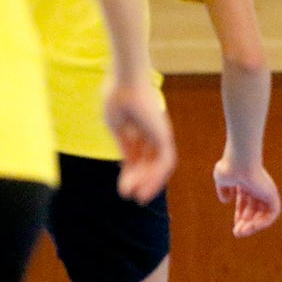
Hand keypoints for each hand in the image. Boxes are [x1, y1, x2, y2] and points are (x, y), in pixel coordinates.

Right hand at [104, 81, 176, 202]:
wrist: (123, 83)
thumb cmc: (116, 98)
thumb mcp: (118, 128)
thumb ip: (124, 146)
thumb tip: (127, 164)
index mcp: (141, 129)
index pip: (140, 157)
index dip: (133, 174)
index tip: (124, 189)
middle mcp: (153, 133)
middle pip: (151, 162)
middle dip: (141, 181)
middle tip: (132, 197)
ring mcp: (160, 134)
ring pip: (160, 165)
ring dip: (149, 182)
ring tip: (138, 198)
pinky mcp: (164, 135)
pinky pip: (164, 161)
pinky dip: (155, 176)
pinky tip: (142, 187)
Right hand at [214, 158, 280, 236]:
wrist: (239, 163)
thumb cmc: (229, 168)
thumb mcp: (222, 179)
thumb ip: (224, 189)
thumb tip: (226, 200)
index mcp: (246, 182)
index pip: (246, 201)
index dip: (241, 214)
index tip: (235, 225)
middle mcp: (257, 186)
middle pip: (255, 209)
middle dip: (246, 222)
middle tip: (237, 233)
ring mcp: (265, 190)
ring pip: (264, 213)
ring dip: (254, 225)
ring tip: (242, 233)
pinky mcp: (272, 194)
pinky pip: (272, 213)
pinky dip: (263, 222)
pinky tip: (251, 227)